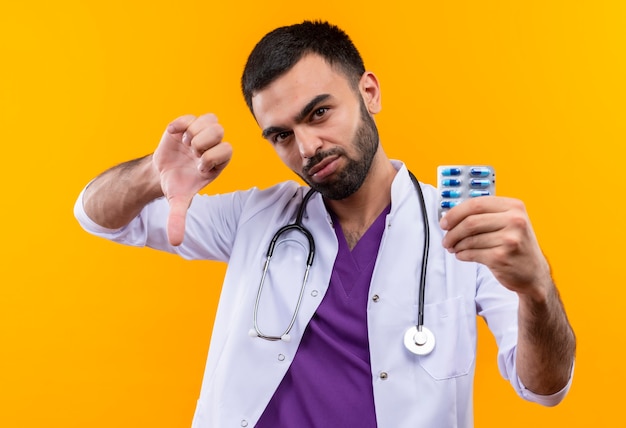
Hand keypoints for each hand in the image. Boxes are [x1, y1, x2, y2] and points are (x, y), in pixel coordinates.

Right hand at [153, 113, 232, 245]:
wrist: (164, 172)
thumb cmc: (178, 185)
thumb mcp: (178, 202)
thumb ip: (179, 219)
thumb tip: (175, 243)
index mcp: (217, 163)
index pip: (227, 150)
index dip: (211, 158)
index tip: (198, 167)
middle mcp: (213, 146)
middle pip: (219, 132)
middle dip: (202, 143)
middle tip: (191, 152)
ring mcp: (201, 134)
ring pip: (210, 120)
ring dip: (193, 131)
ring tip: (183, 144)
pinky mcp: (188, 125)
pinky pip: (190, 116)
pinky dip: (180, 124)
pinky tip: (172, 134)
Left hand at [439, 197, 551, 298]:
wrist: (534, 274)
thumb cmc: (516, 246)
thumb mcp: (509, 223)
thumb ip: (486, 215)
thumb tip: (452, 215)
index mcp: (514, 207)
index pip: (476, 204)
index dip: (455, 213)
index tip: (444, 221)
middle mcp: (515, 221)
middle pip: (470, 222)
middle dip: (452, 231)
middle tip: (446, 238)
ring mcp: (510, 239)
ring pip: (470, 239)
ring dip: (456, 245)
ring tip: (453, 248)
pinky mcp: (502, 257)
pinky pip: (472, 253)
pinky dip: (463, 255)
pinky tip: (462, 255)